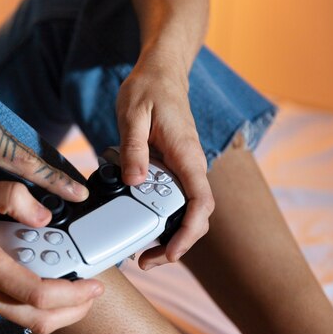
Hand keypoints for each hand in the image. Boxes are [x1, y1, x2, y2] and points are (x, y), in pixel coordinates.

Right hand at [0, 179, 103, 333]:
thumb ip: (15, 197)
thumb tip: (44, 217)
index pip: (38, 295)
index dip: (73, 295)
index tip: (93, 285)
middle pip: (39, 319)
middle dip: (74, 310)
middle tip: (92, 292)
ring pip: (28, 322)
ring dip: (58, 311)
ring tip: (76, 290)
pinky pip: (14, 313)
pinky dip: (38, 305)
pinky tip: (47, 283)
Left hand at [115, 53, 213, 268]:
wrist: (161, 72)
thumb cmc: (149, 88)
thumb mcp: (133, 114)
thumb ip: (133, 148)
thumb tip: (133, 181)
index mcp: (186, 154)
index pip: (199, 202)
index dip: (189, 232)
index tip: (170, 251)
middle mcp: (190, 164)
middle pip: (194, 215)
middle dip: (176, 243)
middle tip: (146, 261)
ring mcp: (183, 166)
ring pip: (185, 209)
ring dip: (169, 233)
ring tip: (143, 250)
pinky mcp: (173, 166)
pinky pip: (173, 197)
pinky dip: (162, 217)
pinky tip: (141, 223)